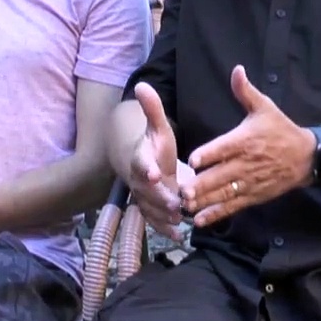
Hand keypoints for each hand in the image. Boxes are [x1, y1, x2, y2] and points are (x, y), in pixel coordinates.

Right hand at [124, 82, 181, 239]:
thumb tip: (142, 84)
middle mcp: (140, 181)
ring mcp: (144, 198)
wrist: (144, 166)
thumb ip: (152, 109)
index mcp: (141, 158)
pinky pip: (156, 222)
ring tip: (179, 221)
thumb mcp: (157, 127)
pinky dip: (167, 230)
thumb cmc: (155, 146)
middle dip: (160, 198)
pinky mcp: (151, 211)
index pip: (141, 163)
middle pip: (147, 191)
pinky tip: (181, 236)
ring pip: (151, 209)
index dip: (146, 168)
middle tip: (175, 204)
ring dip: (164, 216)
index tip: (154, 173)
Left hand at [179, 66, 314, 227]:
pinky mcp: (253, 196)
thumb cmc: (280, 129)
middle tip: (181, 191)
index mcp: (245, 140)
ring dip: (204, 201)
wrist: (307, 157)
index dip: (208, 154)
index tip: (192, 161)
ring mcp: (250, 182)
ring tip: (185, 206)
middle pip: (220, 175)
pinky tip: (199, 220)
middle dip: (200, 184)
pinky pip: (233, 206)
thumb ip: (245, 91)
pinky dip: (216, 214)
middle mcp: (246, 163)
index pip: (223, 148)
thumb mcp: (264, 107)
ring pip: (224, 193)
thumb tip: (236, 69)